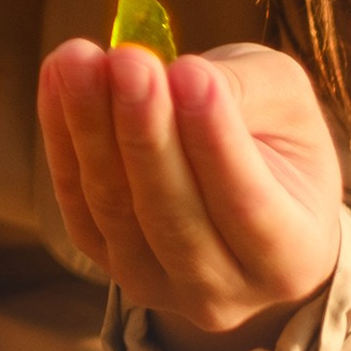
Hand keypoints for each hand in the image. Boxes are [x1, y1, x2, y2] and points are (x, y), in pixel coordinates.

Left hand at [37, 38, 343, 350]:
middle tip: (128, 60)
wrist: (247, 195)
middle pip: (171, 214)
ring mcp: (156, 283)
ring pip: (115, 208)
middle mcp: (224, 291)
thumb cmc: (276, 142)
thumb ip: (244, 88)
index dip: (216, 141)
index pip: (249, 206)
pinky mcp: (103, 257)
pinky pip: (74, 198)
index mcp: (291, 257)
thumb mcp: (286, 104)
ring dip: (91, 126)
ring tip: (80, 58)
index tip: (191, 71)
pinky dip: (62, 134)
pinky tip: (59, 74)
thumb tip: (174, 72)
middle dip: (145, 131)